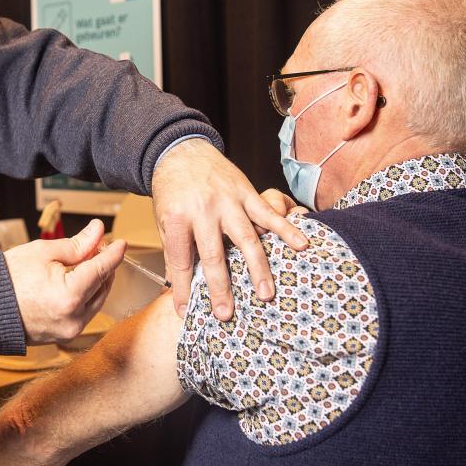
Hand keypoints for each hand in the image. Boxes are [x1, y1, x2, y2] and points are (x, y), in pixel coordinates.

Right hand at [4, 219, 125, 343]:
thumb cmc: (8, 279)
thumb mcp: (44, 253)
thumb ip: (77, 244)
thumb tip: (98, 231)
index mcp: (70, 297)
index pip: (101, 270)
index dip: (113, 253)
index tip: (120, 242)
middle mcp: (73, 319)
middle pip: (102, 286)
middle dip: (103, 266)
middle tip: (99, 247)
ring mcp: (69, 331)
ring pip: (96, 301)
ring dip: (96, 281)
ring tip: (86, 262)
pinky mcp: (64, 336)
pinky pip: (84, 313)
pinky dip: (85, 296)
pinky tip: (78, 281)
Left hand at [151, 139, 309, 319]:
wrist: (180, 150)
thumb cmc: (171, 191)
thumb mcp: (163, 220)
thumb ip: (175, 251)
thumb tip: (180, 289)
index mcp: (177, 218)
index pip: (181, 262)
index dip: (183, 290)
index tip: (186, 313)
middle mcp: (203, 211)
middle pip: (214, 256)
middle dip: (220, 289)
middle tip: (226, 315)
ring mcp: (228, 201)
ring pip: (246, 239)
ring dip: (258, 269)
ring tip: (265, 295)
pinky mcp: (246, 192)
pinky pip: (268, 214)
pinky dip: (286, 229)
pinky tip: (301, 245)